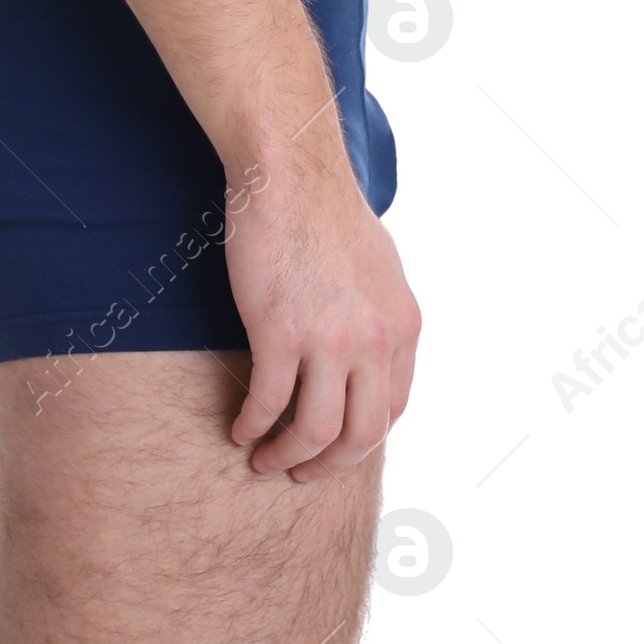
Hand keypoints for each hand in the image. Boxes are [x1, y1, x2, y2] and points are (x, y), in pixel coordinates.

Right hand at [224, 162, 420, 479]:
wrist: (291, 172)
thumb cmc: (324, 209)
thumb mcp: (379, 267)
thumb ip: (379, 313)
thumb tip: (370, 346)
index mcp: (403, 325)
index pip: (392, 408)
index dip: (360, 439)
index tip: (334, 447)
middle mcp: (376, 339)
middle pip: (361, 435)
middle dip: (329, 465)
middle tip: (300, 472)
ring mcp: (330, 339)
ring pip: (316, 430)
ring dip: (288, 456)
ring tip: (264, 460)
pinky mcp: (281, 331)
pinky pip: (269, 401)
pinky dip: (252, 425)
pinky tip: (240, 429)